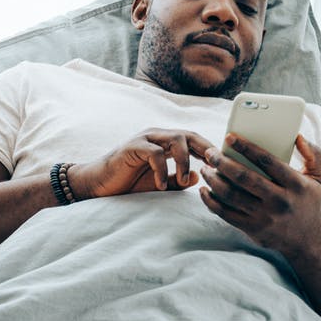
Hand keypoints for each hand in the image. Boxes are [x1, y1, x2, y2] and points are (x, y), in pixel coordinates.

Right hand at [68, 129, 215, 198]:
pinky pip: (155, 153)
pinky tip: (160, 186)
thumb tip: (199, 177)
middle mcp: (157, 136)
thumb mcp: (158, 184)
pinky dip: (162, 170)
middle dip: (206, 150)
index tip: (223, 166)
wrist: (97, 185)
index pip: (194, 140)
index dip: (210, 150)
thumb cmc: (127, 184)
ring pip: (176, 139)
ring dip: (185, 161)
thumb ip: (177, 180)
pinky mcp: (132, 147)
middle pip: (189, 134)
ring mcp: (144, 139)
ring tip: (184, 180)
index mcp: (165, 142)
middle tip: (215, 167)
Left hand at [199, 134, 320, 253]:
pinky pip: (225, 213)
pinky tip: (204, 190)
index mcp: (295, 184)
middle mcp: (279, 200)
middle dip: (222, 162)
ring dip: (213, 180)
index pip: (267, 161)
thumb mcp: (318, 178)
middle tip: (210, 153)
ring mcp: (264, 216)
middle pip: (243, 177)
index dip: (246, 147)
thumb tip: (297, 136)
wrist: (307, 240)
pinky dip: (211, 201)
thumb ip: (312, 154)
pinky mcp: (252, 229)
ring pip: (231, 195)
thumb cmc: (308, 202)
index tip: (229, 137)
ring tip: (205, 169)